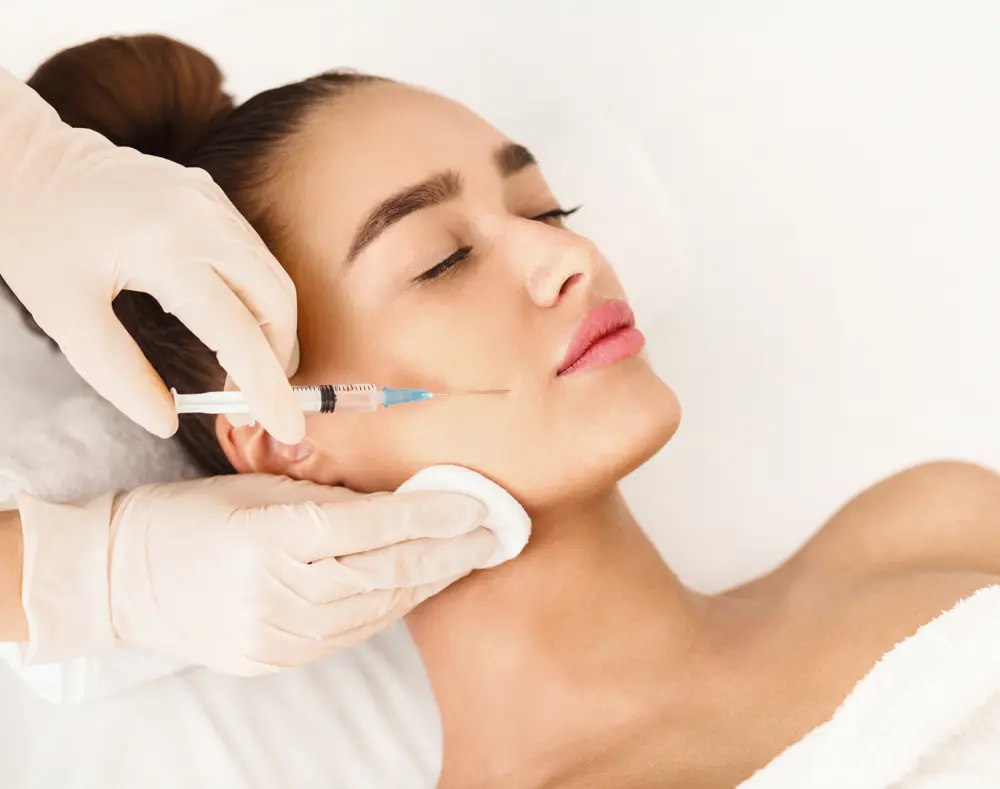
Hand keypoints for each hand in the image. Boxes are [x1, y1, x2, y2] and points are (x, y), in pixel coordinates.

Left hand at [0, 68, 302, 442]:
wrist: (26, 159)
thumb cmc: (35, 233)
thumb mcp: (63, 313)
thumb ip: (118, 373)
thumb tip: (166, 422)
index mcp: (165, 249)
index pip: (237, 333)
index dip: (266, 388)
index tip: (287, 428)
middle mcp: (203, 220)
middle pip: (275, 303)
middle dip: (277, 360)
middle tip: (251, 404)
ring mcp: (213, 203)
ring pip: (274, 278)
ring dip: (272, 331)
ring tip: (243, 373)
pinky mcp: (212, 198)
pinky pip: (256, 256)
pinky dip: (258, 300)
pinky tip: (233, 325)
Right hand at [18, 475, 496, 674]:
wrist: (124, 577)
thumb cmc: (194, 514)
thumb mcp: (261, 485)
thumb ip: (331, 496)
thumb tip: (404, 498)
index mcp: (264, 534)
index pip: (369, 526)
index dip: (429, 516)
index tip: (475, 505)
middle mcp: (271, 591)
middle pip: (382, 572)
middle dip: (446, 554)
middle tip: (493, 535)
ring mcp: (272, 634)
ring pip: (374, 608)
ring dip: (427, 582)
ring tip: (466, 558)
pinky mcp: (274, 659)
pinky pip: (350, 633)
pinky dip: (390, 607)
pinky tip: (418, 586)